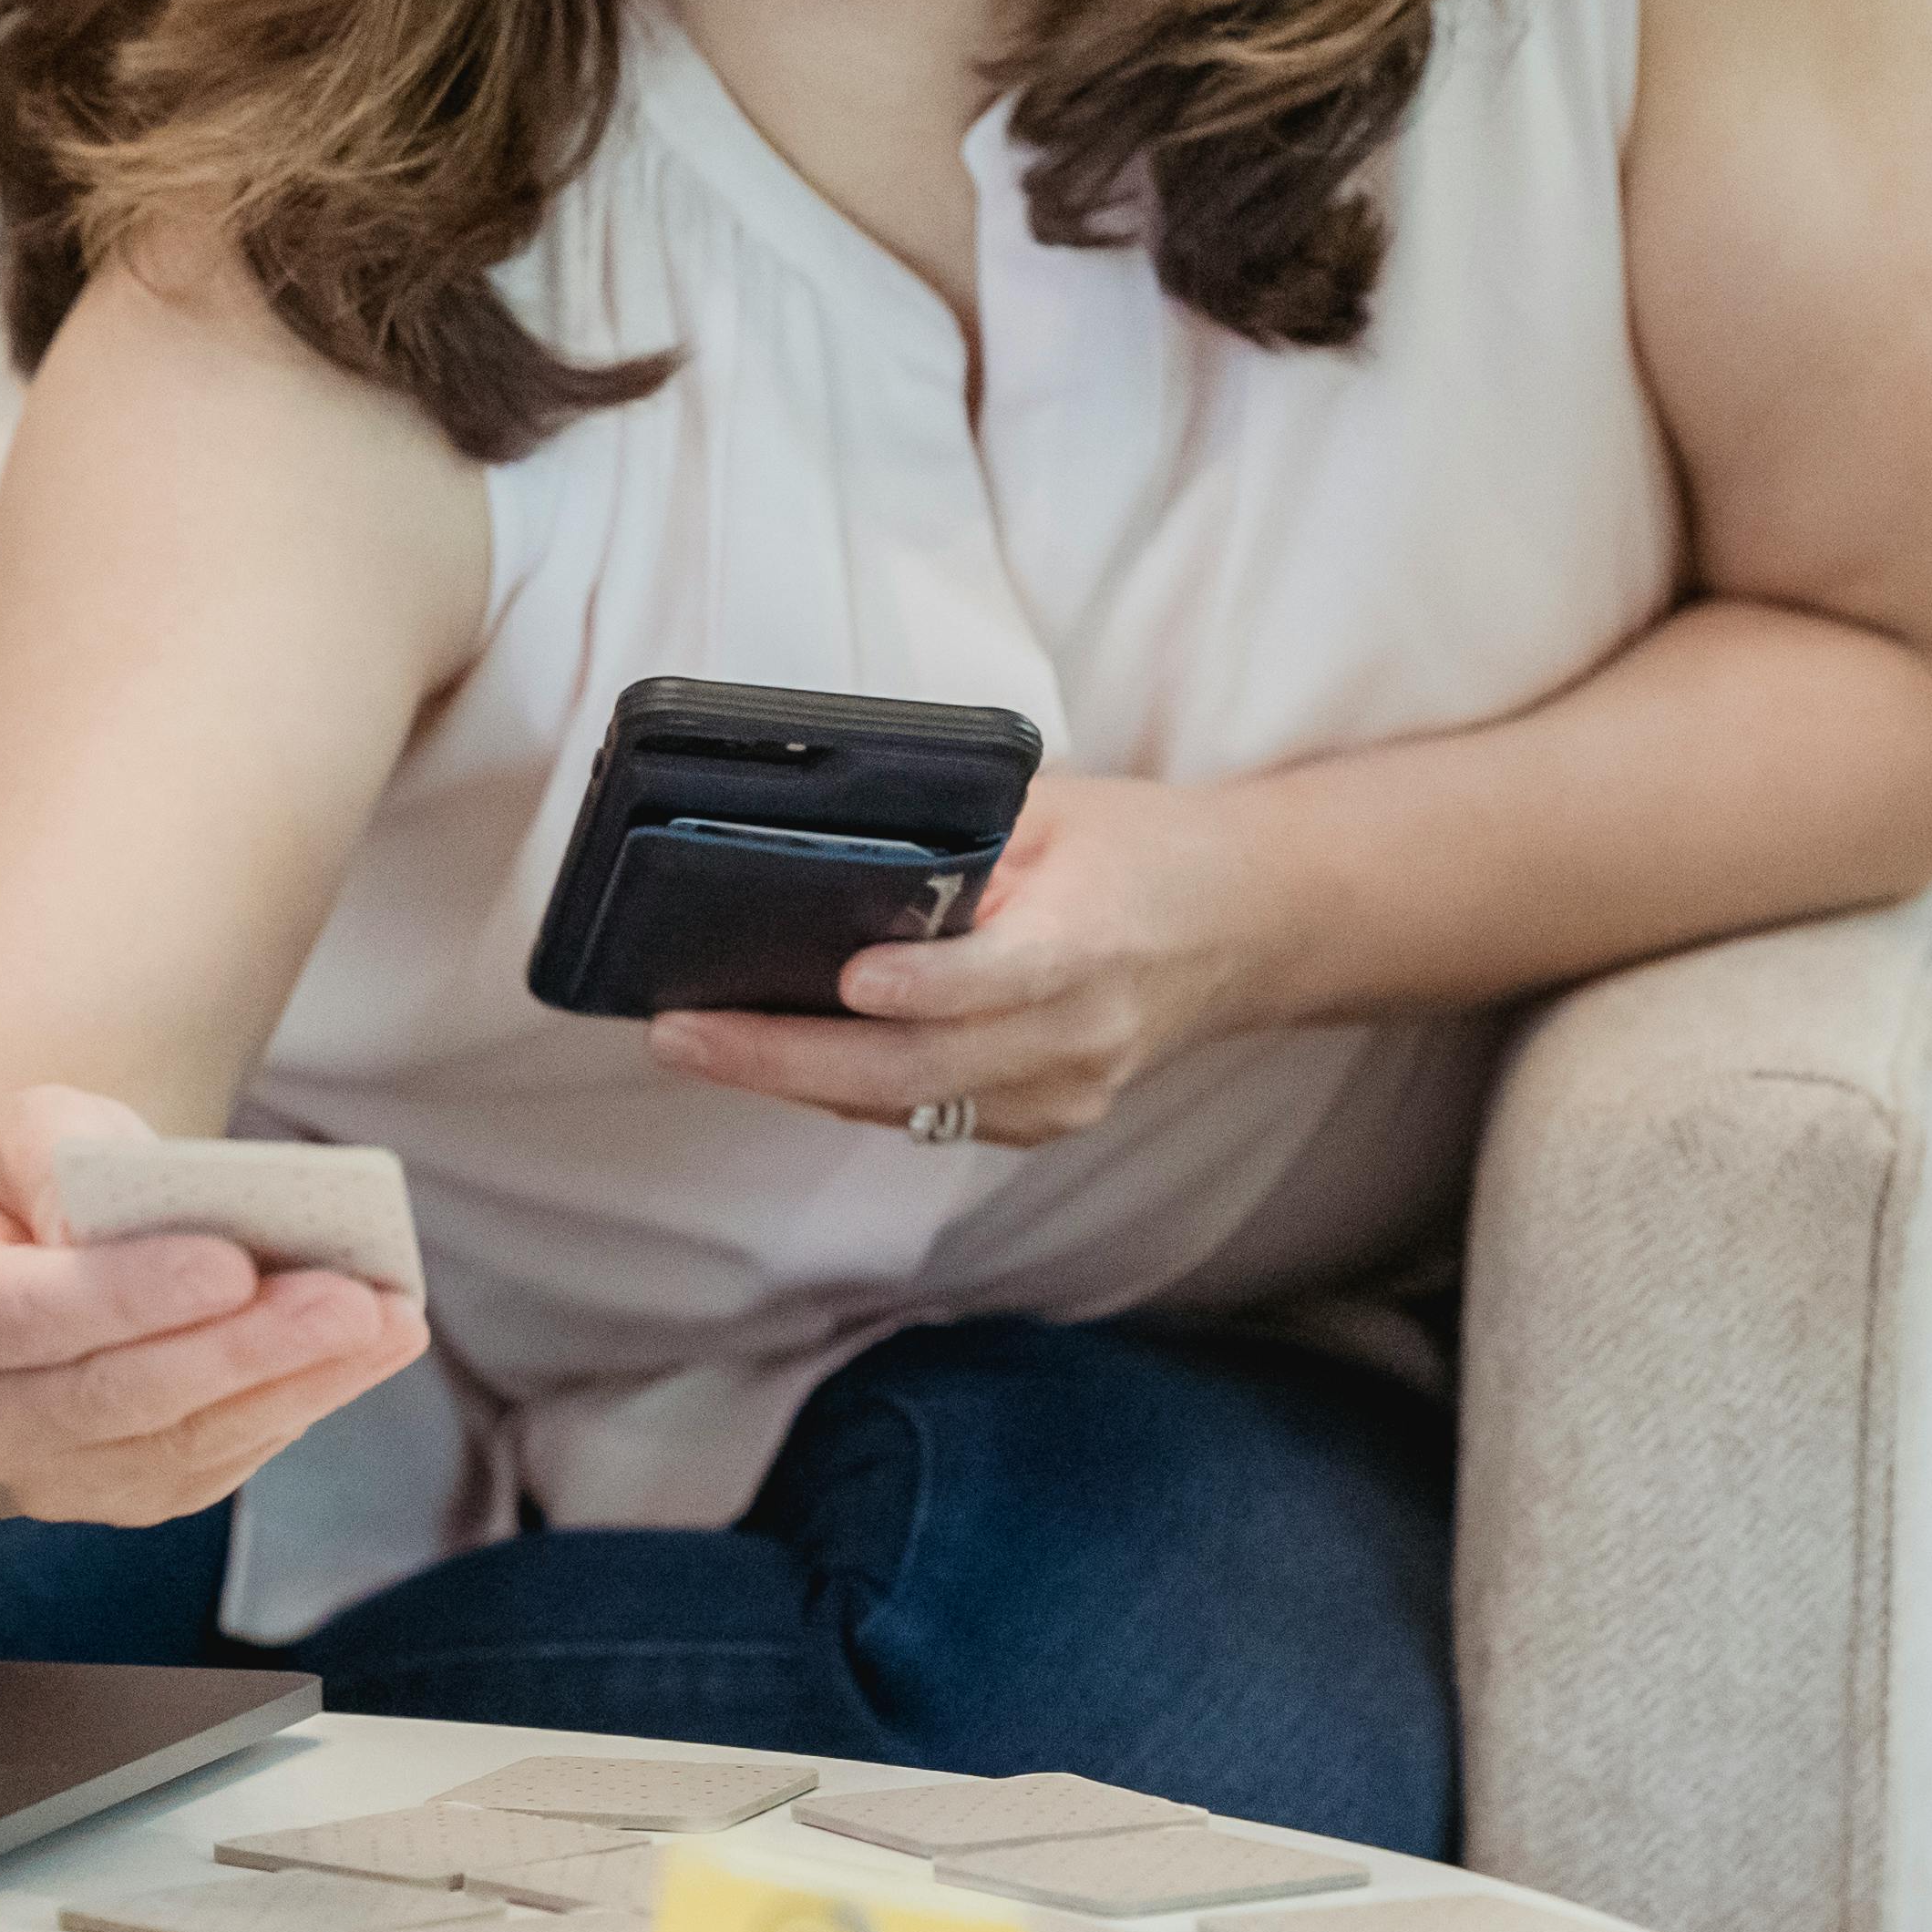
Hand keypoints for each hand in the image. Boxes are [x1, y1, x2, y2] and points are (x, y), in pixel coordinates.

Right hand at [0, 1085, 427, 1523]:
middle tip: (353, 1303)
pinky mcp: (112, 1499)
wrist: (13, 1275)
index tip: (235, 1265)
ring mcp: (37, 1476)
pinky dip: (289, 1414)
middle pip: (115, 1397)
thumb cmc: (25, 1192)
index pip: (23, 1316)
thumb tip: (108, 1214)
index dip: (131, 1295)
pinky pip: (208, 1471)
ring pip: (175, 1448)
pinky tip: (358, 1360)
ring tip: (388, 1326)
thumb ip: (52, 1154)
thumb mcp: (22, 1135)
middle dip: (245, 1349)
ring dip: (294, 1387)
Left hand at [648, 771, 1265, 1147]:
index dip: (924, 987)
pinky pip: (927, 1119)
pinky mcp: (1046, 1122)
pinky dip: (849, 1091)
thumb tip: (828, 846)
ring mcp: (1064, 1094)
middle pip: (922, 1070)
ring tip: (698, 1043)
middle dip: (788, 1057)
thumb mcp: (1058, 809)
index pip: (1002, 979)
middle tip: (684, 1035)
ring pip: (909, 1107)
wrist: (1247, 924)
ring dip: (796, 1080)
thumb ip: (961, 838)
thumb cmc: (1141, 848)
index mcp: (1092, 943)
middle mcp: (1081, 1036)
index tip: (845, 978)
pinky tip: (777, 1058)